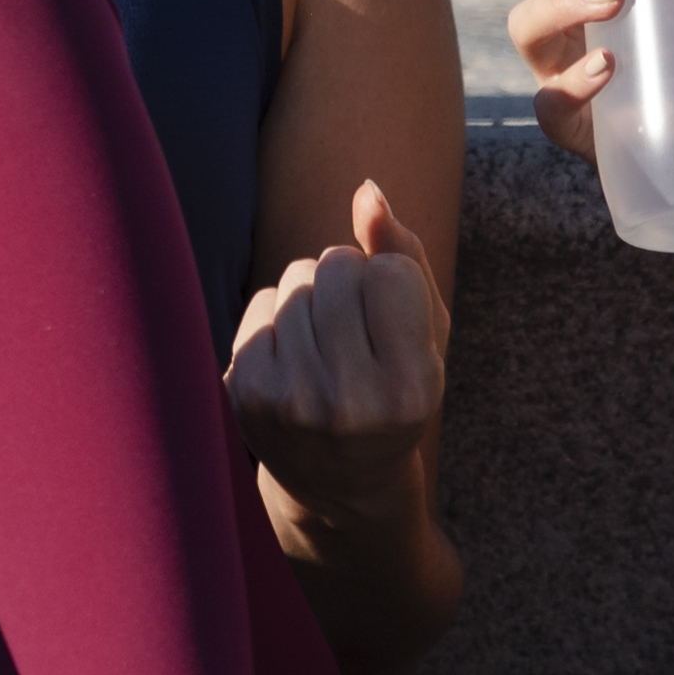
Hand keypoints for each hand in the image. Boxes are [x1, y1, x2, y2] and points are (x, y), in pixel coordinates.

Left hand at [222, 178, 447, 519]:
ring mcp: (289, 400)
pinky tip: (295, 359)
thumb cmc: (396, 395)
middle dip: (350, 281)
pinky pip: (261, 302)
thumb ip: (406, 257)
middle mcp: (347, 401)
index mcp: (409, 390)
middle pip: (338, 265)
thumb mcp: (427, 339)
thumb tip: (366, 190)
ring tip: (328, 346)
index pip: (389, 272)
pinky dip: (280, 318)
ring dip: (314, 295)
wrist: (341, 485)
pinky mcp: (245, 394)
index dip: (392, 285)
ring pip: (296, 277)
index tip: (394, 330)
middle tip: (357, 334)